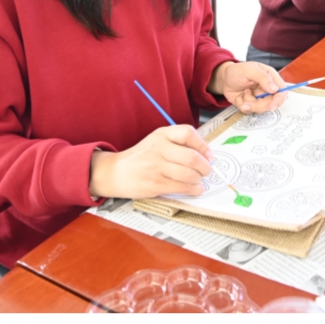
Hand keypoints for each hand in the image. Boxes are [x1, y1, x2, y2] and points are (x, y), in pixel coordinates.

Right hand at [88, 124, 213, 200]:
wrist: (116, 172)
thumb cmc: (140, 158)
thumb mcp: (156, 141)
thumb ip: (177, 144)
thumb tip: (204, 155)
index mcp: (161, 135)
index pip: (188, 133)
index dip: (203, 146)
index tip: (208, 155)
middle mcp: (158, 148)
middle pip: (192, 157)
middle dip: (205, 167)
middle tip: (206, 171)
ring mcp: (156, 167)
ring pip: (189, 174)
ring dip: (199, 180)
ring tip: (198, 181)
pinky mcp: (155, 183)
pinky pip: (181, 187)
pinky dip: (193, 190)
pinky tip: (195, 189)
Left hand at [208, 61, 287, 114]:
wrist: (224, 79)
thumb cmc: (237, 71)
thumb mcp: (249, 70)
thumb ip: (263, 78)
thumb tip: (275, 89)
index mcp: (271, 77)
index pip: (282, 91)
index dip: (278, 100)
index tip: (270, 106)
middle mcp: (267, 89)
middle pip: (272, 103)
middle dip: (258, 105)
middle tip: (247, 99)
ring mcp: (260, 98)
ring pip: (260, 109)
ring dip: (248, 103)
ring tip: (243, 93)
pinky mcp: (251, 104)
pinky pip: (250, 111)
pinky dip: (242, 105)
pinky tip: (239, 97)